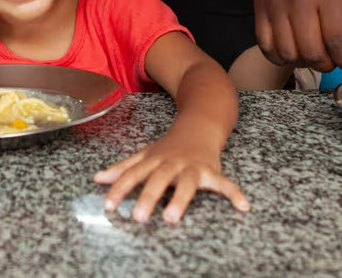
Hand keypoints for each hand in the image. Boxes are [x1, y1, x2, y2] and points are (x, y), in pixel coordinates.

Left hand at [95, 133, 248, 223]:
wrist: (199, 123)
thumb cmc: (170, 146)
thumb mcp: (145, 154)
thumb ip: (123, 168)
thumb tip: (98, 178)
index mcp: (154, 160)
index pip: (133, 175)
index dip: (119, 189)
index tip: (108, 206)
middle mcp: (172, 163)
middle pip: (158, 180)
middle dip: (148, 197)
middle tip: (138, 217)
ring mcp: (192, 166)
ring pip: (186, 183)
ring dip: (180, 199)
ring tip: (172, 217)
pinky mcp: (212, 171)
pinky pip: (224, 183)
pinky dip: (234, 194)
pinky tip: (242, 206)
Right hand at [252, 0, 341, 72]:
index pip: (336, 38)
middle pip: (311, 51)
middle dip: (326, 64)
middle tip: (332, 59)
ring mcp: (275, 5)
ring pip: (288, 53)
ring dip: (303, 62)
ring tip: (312, 53)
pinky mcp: (259, 8)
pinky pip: (266, 46)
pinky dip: (280, 56)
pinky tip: (292, 49)